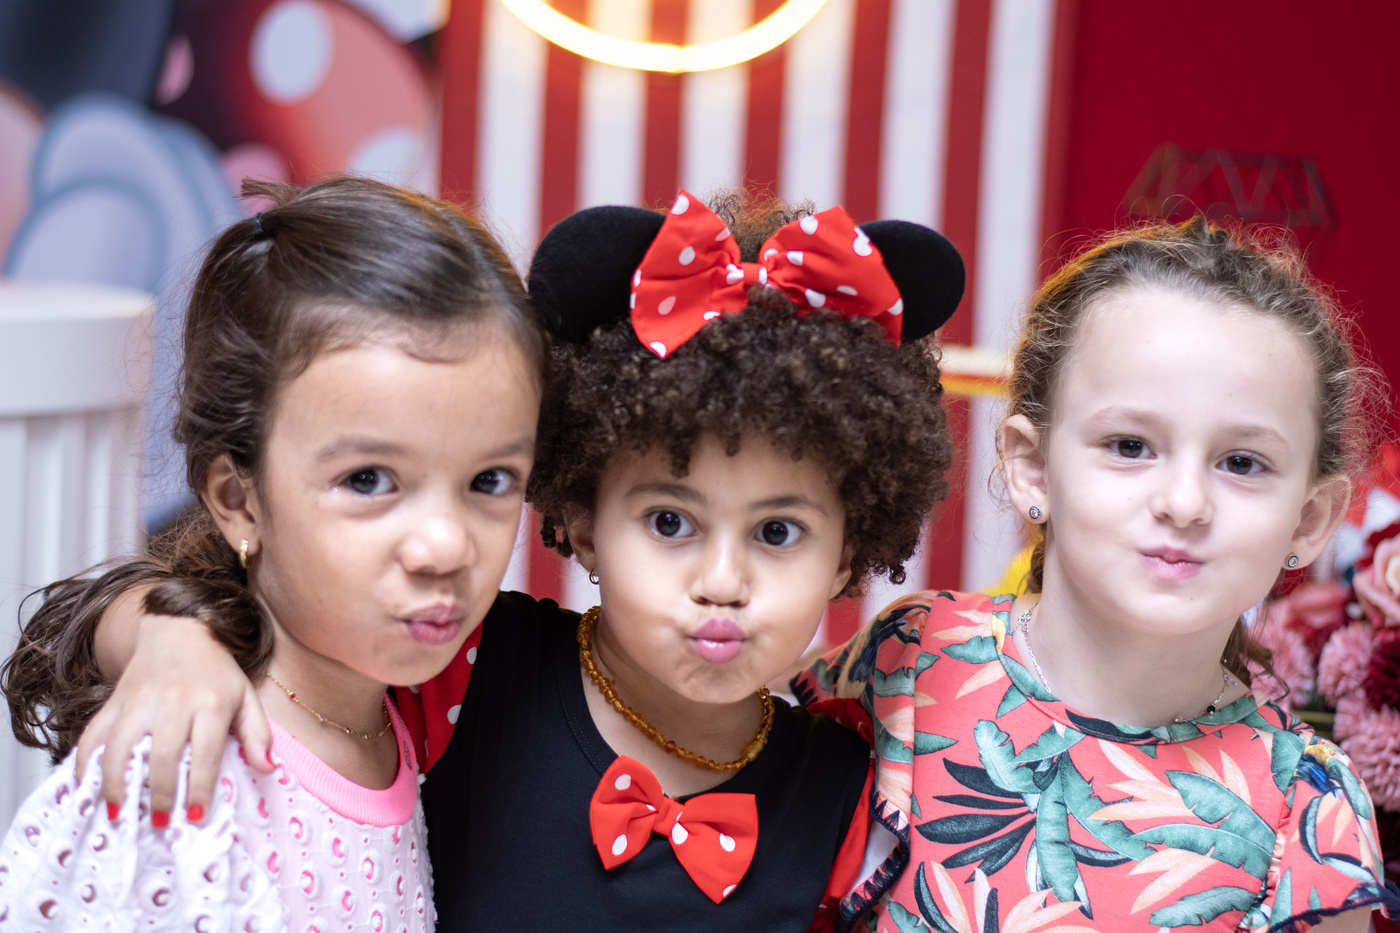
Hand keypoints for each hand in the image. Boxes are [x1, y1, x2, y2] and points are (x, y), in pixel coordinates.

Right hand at [75, 612, 271, 824]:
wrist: (178, 629)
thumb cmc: (216, 672)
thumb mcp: (246, 696)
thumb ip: (257, 734)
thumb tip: (266, 768)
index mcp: (211, 702)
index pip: (205, 753)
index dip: (200, 788)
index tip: (196, 817)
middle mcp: (173, 700)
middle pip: (162, 754)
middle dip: (160, 793)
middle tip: (160, 823)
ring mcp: (139, 700)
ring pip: (120, 746)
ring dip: (117, 784)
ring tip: (120, 812)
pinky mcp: (114, 700)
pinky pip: (93, 734)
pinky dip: (85, 762)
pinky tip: (86, 786)